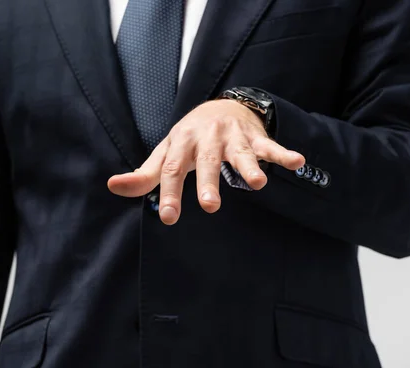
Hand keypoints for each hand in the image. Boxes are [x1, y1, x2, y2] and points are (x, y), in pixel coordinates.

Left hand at [107, 99, 304, 224]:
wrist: (218, 107)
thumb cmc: (188, 139)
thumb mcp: (165, 153)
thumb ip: (144, 175)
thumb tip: (112, 186)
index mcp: (181, 144)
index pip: (172, 169)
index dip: (170, 193)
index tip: (170, 217)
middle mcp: (206, 138)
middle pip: (206, 161)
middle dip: (209, 182)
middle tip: (211, 205)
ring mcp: (232, 137)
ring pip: (241, 152)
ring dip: (249, 166)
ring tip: (259, 183)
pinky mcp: (254, 137)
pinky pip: (270, 145)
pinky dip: (283, 153)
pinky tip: (297, 162)